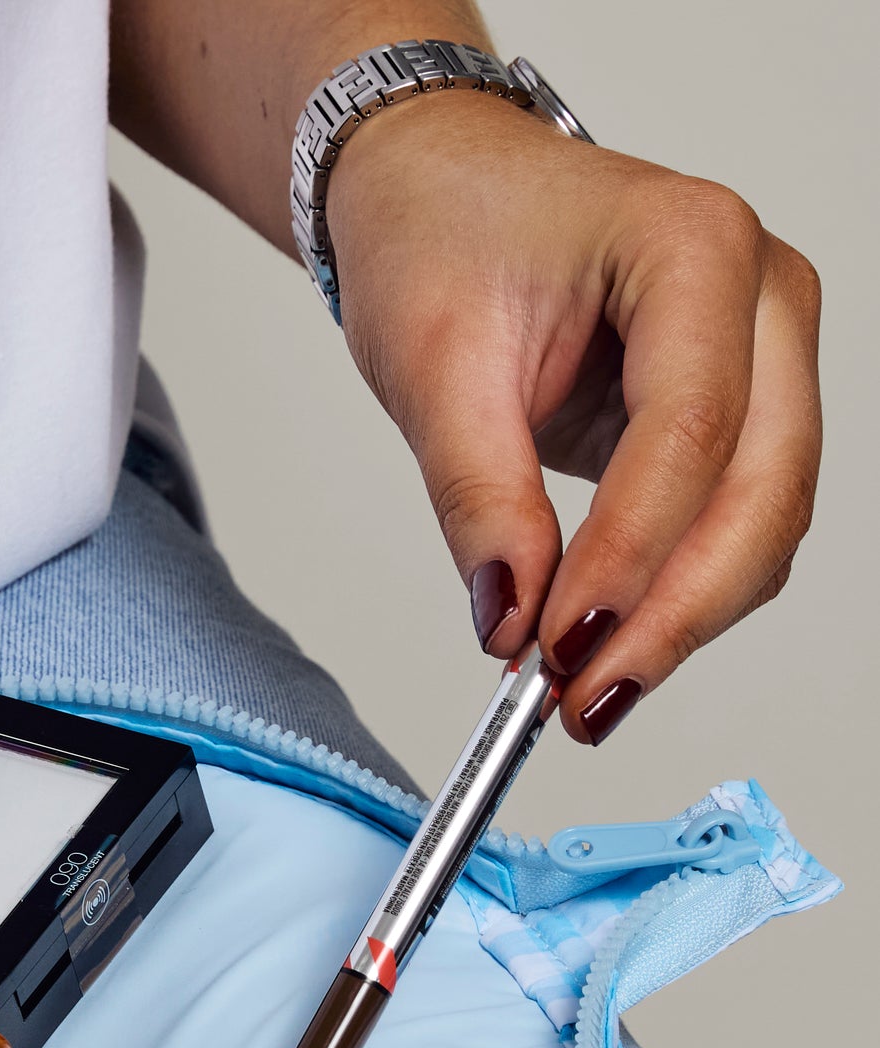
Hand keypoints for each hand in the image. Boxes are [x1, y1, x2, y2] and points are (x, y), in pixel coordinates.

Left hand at [326, 88, 821, 741]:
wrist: (443, 193)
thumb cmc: (441, 238)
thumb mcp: (432, 366)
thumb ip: (477, 497)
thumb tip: (508, 619)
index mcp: (693, 247)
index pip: (691, 429)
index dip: (631, 555)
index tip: (560, 647)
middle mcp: (761, 295)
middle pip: (763, 488)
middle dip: (674, 614)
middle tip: (581, 704)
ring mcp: (765, 353)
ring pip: (764, 520)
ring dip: (681, 621)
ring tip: (580, 696)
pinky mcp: (738, 408)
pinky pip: (733, 522)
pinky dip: (675, 595)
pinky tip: (603, 648)